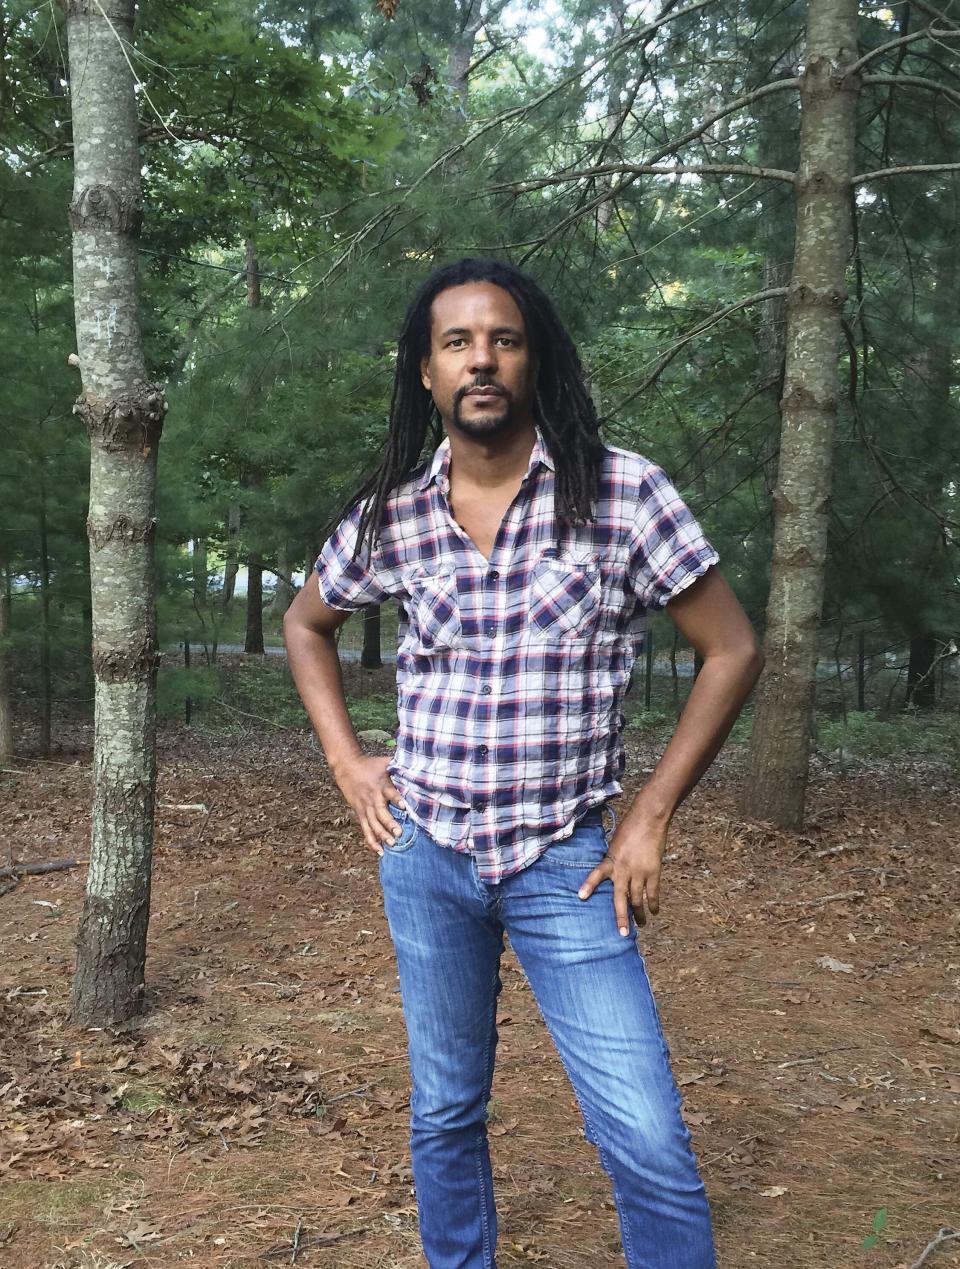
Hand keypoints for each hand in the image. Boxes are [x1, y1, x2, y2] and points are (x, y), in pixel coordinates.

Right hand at [333, 755, 404, 856]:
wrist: (347, 766)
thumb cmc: (370, 765)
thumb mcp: (385, 763)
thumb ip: (400, 766)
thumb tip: (419, 765)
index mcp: (381, 785)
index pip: (390, 793)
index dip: (397, 799)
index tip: (404, 807)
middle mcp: (373, 798)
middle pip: (381, 812)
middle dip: (389, 823)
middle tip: (399, 833)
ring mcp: (365, 807)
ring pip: (373, 823)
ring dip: (382, 835)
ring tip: (391, 844)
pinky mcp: (360, 813)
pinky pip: (365, 829)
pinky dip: (371, 841)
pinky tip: (380, 851)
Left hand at [577, 817, 667, 934]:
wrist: (648, 820)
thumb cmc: (630, 830)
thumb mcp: (615, 845)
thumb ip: (613, 862)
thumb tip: (614, 876)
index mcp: (611, 861)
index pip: (597, 874)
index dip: (589, 885)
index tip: (580, 897)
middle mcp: (623, 870)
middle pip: (621, 898)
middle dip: (622, 917)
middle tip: (622, 933)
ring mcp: (639, 872)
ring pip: (638, 900)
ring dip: (639, 914)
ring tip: (641, 924)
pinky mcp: (653, 872)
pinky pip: (653, 893)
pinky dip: (653, 904)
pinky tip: (654, 912)